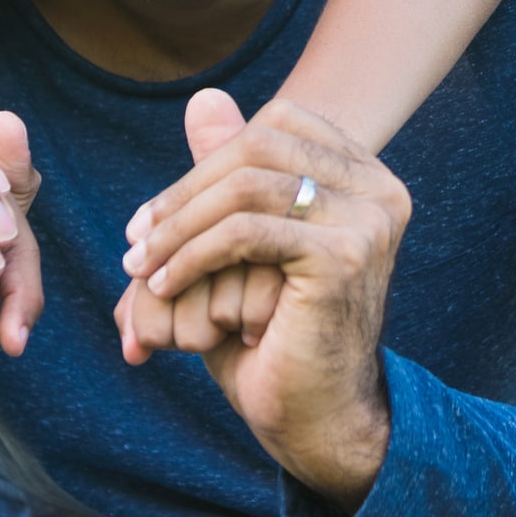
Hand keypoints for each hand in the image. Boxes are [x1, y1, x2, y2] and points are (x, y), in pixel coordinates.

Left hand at [115, 92, 408, 509]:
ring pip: (245, 186)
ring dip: (177, 226)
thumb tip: (202, 98)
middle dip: (184, 191)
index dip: (208, 159)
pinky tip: (161, 285)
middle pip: (258, 145)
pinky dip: (189, 255)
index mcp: (367, 176)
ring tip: (138, 266)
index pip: (277, 123)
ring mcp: (369, 221)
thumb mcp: (243, 244)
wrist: (316, 418)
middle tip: (135, 239)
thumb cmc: (277, 333)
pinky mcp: (343, 257)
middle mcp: (380, 189)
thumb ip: (230, 172)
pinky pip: (244, 232)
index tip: (155, 214)